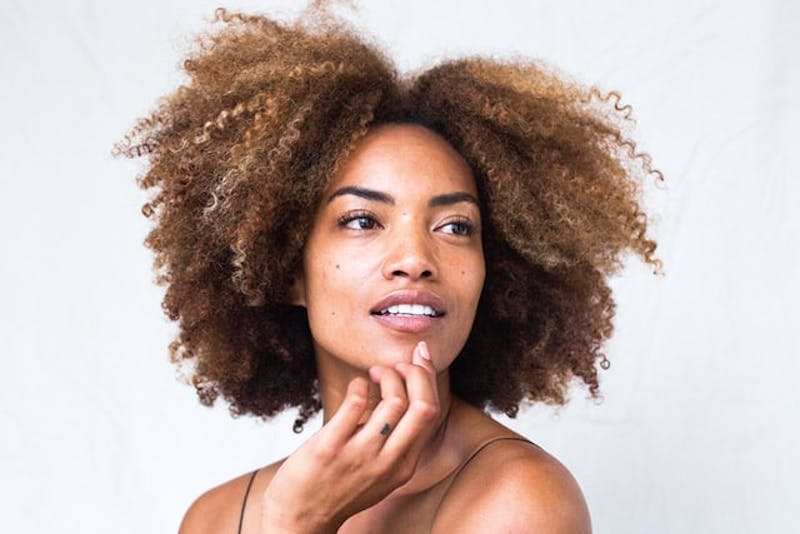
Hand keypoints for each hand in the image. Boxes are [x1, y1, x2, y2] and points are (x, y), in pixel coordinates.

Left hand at [260, 341, 440, 532]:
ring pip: (394, 401)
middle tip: (398, 365)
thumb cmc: (337, 488)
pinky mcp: (331, 448)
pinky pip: (356, 402)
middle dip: (417, 373)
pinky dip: (360, 384)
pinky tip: (355, 386)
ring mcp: (361, 455)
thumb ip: (394, 442)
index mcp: (404, 466)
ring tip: (374, 373)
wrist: (300, 519)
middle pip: (423, 406)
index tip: (420, 358)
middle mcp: (388, 462)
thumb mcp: (379, 472)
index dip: (429, 378)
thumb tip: (400, 392)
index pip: (431, 413)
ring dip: (387, 375)